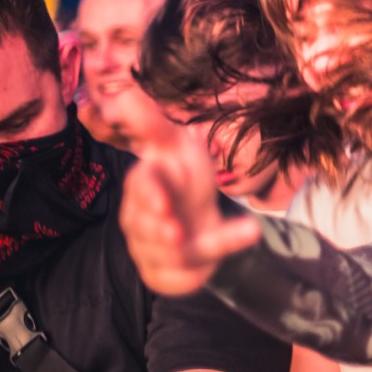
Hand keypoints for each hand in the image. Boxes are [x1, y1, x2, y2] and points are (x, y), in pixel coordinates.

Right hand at [120, 126, 259, 295]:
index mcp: (145, 186)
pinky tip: (249, 239)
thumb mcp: (174, 146)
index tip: (162, 197)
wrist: (195, 221)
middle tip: (176, 227)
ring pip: (168, 254)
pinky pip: (185, 276)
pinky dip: (217, 261)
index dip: (149, 193)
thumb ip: (151, 124)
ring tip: (244, 233)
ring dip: (205, 244)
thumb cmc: (182, 178)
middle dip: (158, 228)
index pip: (140, 187)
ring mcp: (152, 249)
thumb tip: (122, 94)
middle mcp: (141, 220)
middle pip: (143, 227)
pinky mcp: (169, 273)